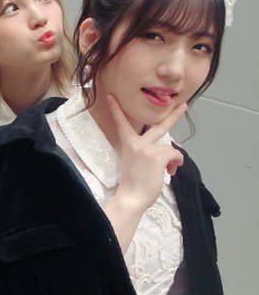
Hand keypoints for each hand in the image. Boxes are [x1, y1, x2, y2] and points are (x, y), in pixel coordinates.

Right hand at [108, 95, 185, 214]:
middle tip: (184, 105)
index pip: (122, 124)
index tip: (112, 97)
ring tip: (167, 171)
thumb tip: (168, 156)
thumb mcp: (136, 163)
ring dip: (171, 160)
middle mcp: (137, 143)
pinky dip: (176, 163)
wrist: (131, 197)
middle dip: (173, 116)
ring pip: (170, 149)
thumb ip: (147, 153)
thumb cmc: (133, 184)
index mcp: (129, 144)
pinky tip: (170, 171)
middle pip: (159, 126)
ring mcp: (147, 148)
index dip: (117, 110)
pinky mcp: (157, 156)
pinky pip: (175, 155)